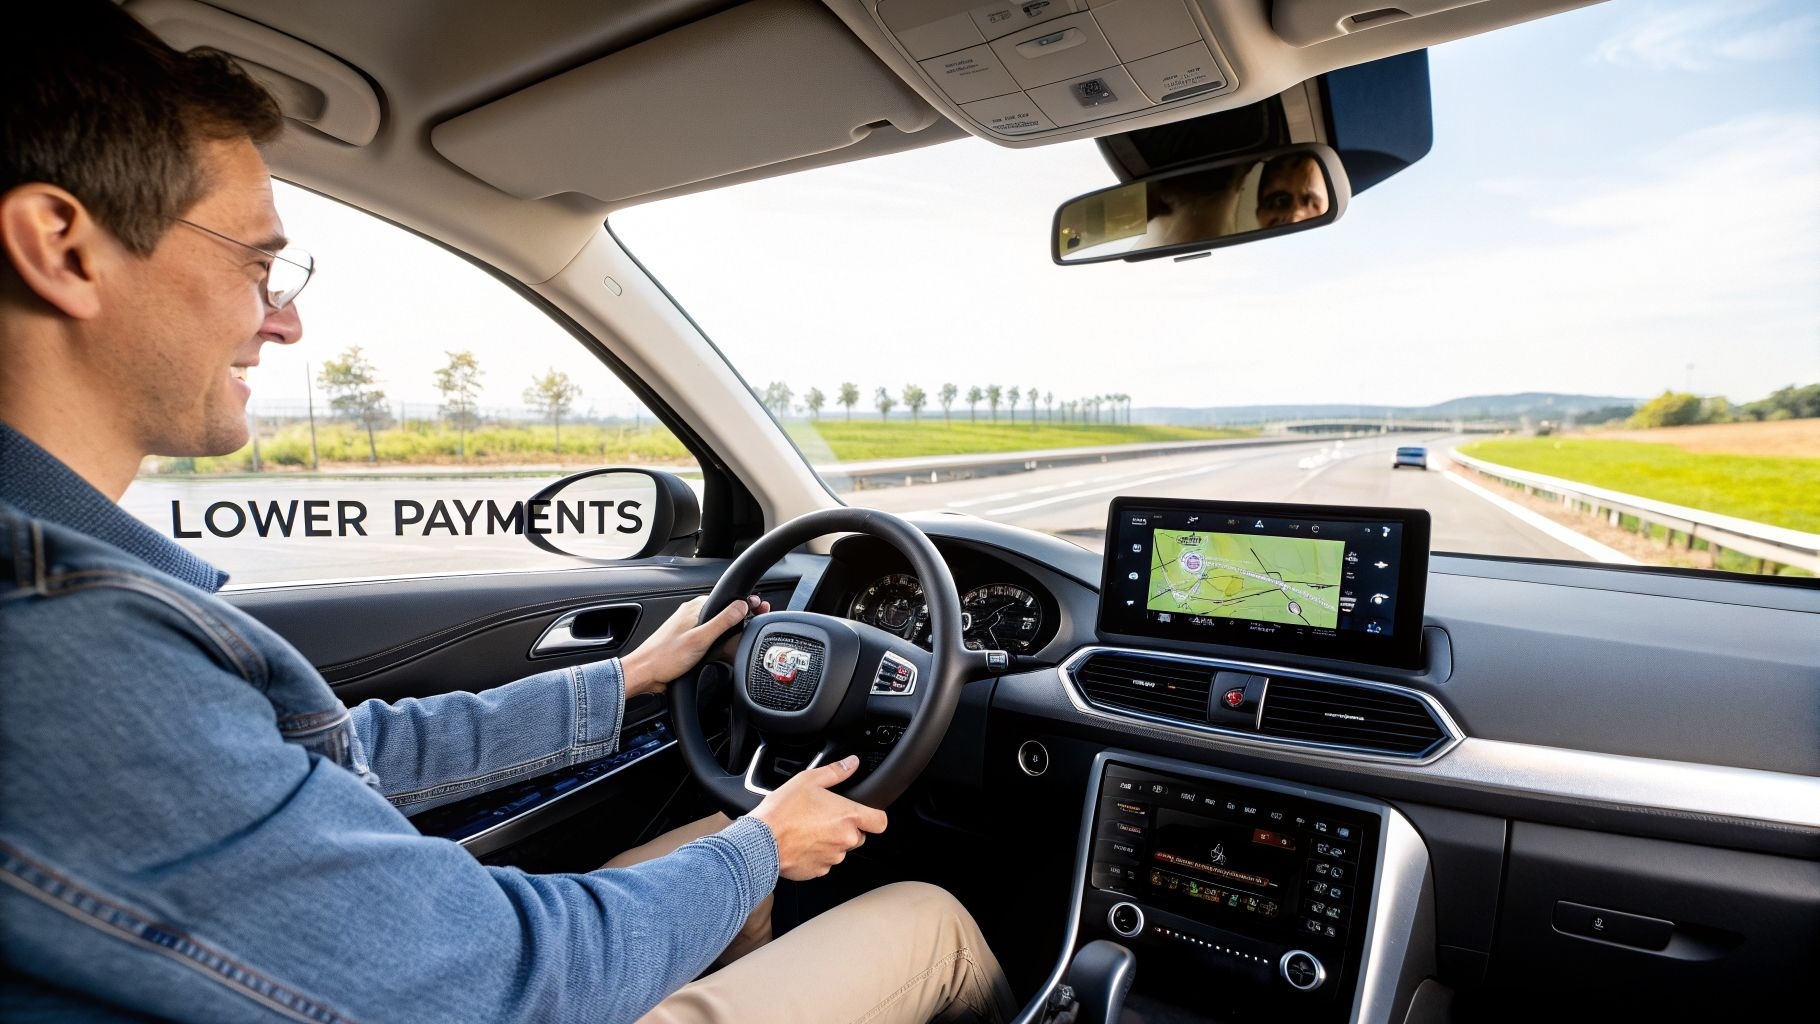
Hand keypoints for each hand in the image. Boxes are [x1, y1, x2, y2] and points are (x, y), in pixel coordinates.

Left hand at [620, 594, 767, 698]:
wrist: (644, 674)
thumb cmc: (665, 657)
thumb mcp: (700, 638)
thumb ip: (723, 621)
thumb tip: (742, 605)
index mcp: (695, 608)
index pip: (727, 600)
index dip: (746, 604)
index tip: (760, 608)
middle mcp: (693, 615)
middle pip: (724, 613)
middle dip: (742, 617)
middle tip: (758, 621)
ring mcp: (690, 629)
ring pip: (718, 626)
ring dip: (731, 630)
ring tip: (746, 634)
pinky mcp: (688, 642)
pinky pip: (710, 638)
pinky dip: (721, 642)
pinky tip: (726, 650)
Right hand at [748, 755, 887, 880]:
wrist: (760, 842)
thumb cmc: (782, 811)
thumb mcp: (808, 780)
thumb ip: (835, 772)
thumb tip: (852, 763)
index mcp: (847, 816)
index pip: (880, 822)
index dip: (875, 816)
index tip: (866, 813)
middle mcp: (844, 839)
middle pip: (859, 835)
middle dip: (846, 828)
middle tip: (825, 818)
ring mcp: (832, 858)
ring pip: (840, 849)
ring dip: (830, 841)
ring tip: (808, 829)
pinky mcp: (818, 871)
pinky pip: (824, 862)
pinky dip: (816, 854)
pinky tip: (801, 843)